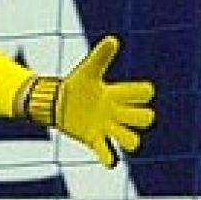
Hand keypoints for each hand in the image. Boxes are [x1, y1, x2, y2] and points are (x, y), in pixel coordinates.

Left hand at [24, 36, 154, 167]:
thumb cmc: (76, 85)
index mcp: (118, 95)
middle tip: (123, 114)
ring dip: (129, 140)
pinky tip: (108, 160)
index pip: (144, 94)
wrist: (55, 102)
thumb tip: (113, 39)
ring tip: (116, 134)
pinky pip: (107, 154)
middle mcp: (117, 113)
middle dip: (141, 118)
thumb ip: (100, 57)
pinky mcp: (94, 139)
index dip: (143, 93)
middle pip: (146, 119)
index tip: (131, 91)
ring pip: (132, 140)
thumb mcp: (87, 70)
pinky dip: (109, 158)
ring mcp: (107, 128)